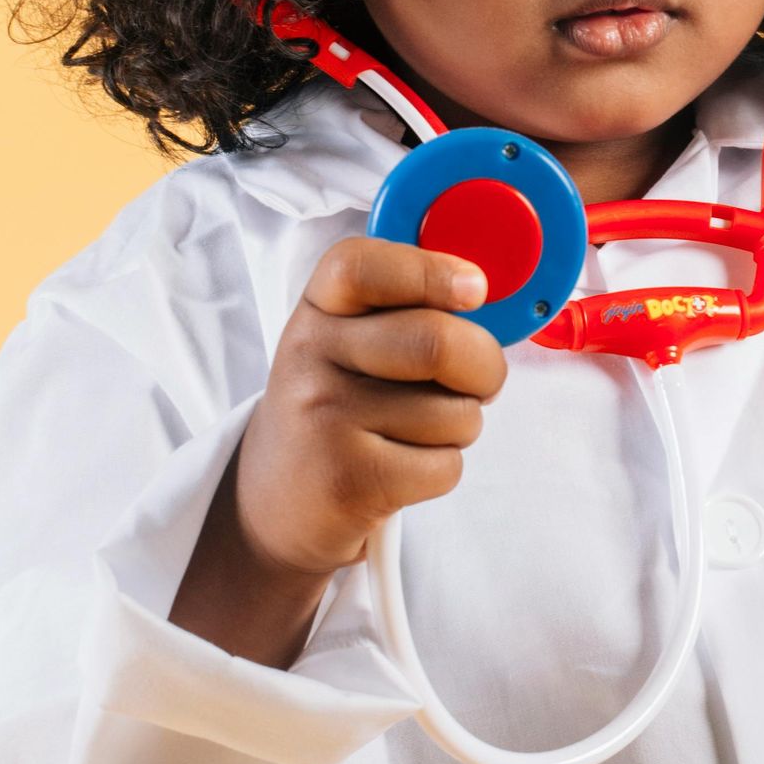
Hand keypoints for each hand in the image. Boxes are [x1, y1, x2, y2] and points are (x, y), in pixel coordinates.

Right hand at [172, 237, 505, 666]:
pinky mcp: (347, 480)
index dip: (429, 271)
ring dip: (460, 428)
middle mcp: (311, 356)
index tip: (474, 290)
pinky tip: (401, 470)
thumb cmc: (343, 406)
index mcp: (319, 309)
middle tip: (480, 382)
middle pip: (437, 343)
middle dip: (485, 367)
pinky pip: (445, 467)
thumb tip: (484, 292)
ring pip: (454, 414)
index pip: (360, 265)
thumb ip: (409, 310)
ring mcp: (324, 419)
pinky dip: (442, 471)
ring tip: (414, 433)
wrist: (278, 498)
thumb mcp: (352, 342)